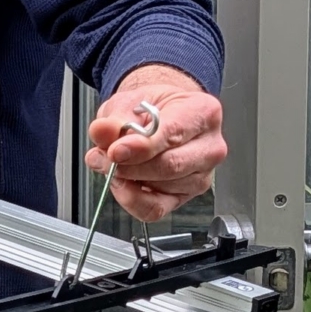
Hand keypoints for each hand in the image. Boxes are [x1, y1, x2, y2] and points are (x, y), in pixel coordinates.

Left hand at [87, 65, 226, 222]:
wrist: (158, 116)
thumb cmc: (150, 108)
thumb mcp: (129, 101)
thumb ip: (115, 118)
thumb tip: (101, 131)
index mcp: (202, 113)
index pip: (174, 134)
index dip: (142, 146)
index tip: (116, 151)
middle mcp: (209, 146)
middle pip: (170, 166)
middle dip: (130, 166)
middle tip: (105, 158)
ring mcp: (201, 175)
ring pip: (161, 189)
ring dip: (127, 180)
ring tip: (111, 163)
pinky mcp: (185, 197)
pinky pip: (154, 209)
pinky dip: (131, 199)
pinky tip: (122, 182)